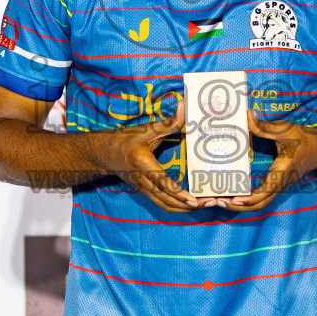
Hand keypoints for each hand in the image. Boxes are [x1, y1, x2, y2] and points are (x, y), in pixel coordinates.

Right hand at [91, 95, 199, 213]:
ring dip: (185, 209)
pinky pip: (163, 204)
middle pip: (166, 200)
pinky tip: (193, 204)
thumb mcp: (146, 129)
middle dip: (189, 205)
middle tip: (211, 202)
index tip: (194, 199)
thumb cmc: (126, 139)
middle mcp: (142, 180)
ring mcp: (143, 189)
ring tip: (205, 205)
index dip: (179, 193)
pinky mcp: (146, 192)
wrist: (105, 154)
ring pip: (165, 206)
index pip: (162, 182)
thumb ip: (168, 122)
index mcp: (142, 163)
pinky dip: (178, 207)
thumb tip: (185, 106)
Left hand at [222, 109, 316, 211]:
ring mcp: (279, 185)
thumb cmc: (306, 139)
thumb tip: (247, 115)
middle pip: (258, 205)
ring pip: (260, 204)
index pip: (264, 193)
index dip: (247, 199)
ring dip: (241, 205)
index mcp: (282, 171)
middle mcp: (280, 182)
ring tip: (221, 200)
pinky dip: (247, 199)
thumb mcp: (285, 129)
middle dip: (238, 207)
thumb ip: (264, 126)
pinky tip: (234, 194)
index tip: (232, 199)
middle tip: (218, 201)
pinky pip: (262, 197)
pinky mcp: (277, 184)